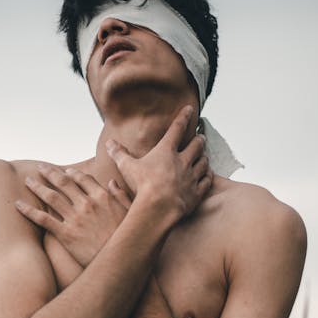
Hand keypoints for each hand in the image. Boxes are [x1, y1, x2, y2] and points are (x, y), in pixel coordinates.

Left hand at [15, 164, 131, 267]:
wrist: (122, 261)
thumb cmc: (129, 239)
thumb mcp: (132, 213)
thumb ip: (121, 195)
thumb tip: (112, 183)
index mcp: (103, 197)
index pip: (83, 179)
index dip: (72, 174)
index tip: (65, 171)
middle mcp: (87, 204)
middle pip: (64, 183)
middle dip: (50, 173)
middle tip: (40, 168)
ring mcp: (75, 218)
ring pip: (51, 197)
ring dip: (37, 187)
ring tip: (28, 181)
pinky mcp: (66, 234)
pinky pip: (43, 219)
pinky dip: (29, 211)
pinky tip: (18, 205)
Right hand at [106, 105, 212, 220]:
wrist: (159, 207)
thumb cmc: (142, 186)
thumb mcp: (127, 167)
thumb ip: (119, 154)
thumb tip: (109, 143)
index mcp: (166, 151)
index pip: (177, 129)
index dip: (183, 117)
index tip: (190, 109)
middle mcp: (182, 161)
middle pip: (196, 145)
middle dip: (199, 139)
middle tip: (201, 137)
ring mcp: (191, 177)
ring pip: (203, 162)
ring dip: (204, 157)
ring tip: (204, 155)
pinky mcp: (196, 192)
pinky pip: (207, 181)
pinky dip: (208, 176)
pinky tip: (208, 174)